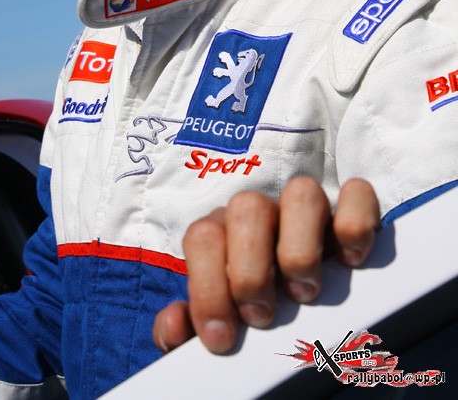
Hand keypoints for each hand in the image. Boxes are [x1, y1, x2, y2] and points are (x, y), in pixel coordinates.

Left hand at [153, 177, 379, 354]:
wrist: (295, 295)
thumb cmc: (248, 306)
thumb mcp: (217, 319)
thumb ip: (186, 326)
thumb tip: (173, 326)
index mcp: (222, 233)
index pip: (203, 237)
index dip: (207, 287)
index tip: (221, 337)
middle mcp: (261, 214)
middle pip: (247, 209)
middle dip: (250, 269)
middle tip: (260, 315)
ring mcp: (306, 210)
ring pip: (302, 193)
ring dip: (301, 249)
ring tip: (304, 293)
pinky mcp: (350, 211)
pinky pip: (357, 194)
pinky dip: (356, 223)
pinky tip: (350, 261)